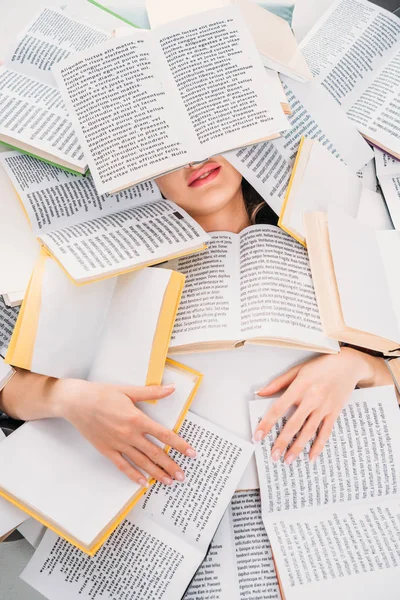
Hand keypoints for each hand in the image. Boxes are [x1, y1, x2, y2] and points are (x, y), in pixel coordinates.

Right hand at [53, 379, 196, 486]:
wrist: (77, 402)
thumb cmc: (102, 394)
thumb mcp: (128, 391)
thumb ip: (152, 392)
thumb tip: (171, 388)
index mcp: (137, 419)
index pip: (164, 435)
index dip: (179, 445)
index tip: (191, 453)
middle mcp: (129, 434)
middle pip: (155, 453)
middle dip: (170, 465)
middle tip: (183, 476)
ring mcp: (117, 444)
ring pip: (141, 462)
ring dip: (156, 473)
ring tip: (168, 482)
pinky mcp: (106, 450)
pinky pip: (122, 466)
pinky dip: (133, 475)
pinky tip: (143, 483)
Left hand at [253, 348, 389, 463]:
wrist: (348, 364)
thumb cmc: (321, 365)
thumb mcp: (297, 370)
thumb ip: (278, 383)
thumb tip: (260, 393)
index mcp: (299, 386)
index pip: (278, 408)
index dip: (267, 423)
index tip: (258, 436)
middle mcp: (311, 398)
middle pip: (293, 424)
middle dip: (282, 442)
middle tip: (273, 456)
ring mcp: (324, 407)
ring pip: (309, 431)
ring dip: (297, 447)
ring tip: (288, 460)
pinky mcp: (334, 413)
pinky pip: (325, 432)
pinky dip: (318, 446)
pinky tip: (311, 457)